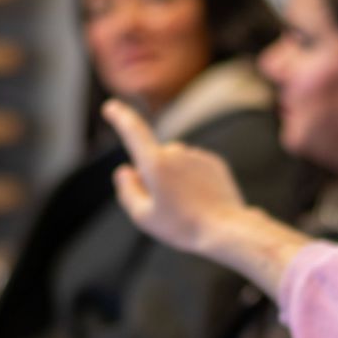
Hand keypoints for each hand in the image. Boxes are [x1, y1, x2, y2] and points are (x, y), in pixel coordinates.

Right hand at [104, 100, 251, 254]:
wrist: (226, 230)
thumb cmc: (182, 227)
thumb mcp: (143, 216)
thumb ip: (127, 191)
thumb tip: (126, 170)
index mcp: (155, 163)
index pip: (133, 131)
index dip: (120, 117)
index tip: (111, 107)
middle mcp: (177, 152)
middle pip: (154, 158)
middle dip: (153, 175)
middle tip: (164, 207)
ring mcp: (197, 156)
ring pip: (175, 164)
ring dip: (174, 179)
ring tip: (187, 209)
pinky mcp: (214, 163)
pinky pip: (194, 168)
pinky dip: (192, 181)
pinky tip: (200, 202)